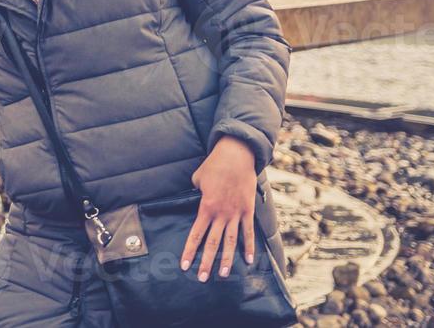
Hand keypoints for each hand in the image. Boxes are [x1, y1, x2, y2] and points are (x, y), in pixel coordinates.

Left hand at [180, 135, 257, 280]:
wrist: (237, 156)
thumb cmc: (214, 165)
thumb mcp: (198, 178)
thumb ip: (197, 192)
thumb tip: (199, 199)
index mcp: (206, 207)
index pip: (196, 234)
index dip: (190, 251)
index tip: (184, 265)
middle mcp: (221, 214)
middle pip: (212, 243)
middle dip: (206, 262)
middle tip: (202, 278)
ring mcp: (236, 213)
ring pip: (230, 242)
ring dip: (226, 259)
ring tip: (222, 275)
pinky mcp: (248, 210)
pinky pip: (248, 232)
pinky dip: (249, 247)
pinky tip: (248, 261)